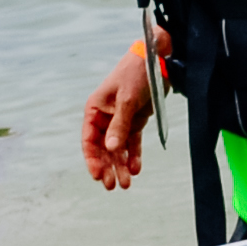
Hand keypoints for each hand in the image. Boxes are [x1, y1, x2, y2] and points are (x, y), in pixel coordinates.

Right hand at [83, 40, 154, 188]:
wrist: (157, 60)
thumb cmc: (136, 74)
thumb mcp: (126, 100)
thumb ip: (119, 125)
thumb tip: (111, 150)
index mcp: (95, 109)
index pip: (89, 139)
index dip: (92, 159)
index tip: (98, 175)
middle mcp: (105, 117)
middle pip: (103, 148)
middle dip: (108, 167)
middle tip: (113, 185)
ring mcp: (120, 120)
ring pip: (118, 149)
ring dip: (121, 165)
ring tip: (126, 184)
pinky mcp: (135, 121)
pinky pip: (132, 142)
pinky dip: (134, 155)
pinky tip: (136, 169)